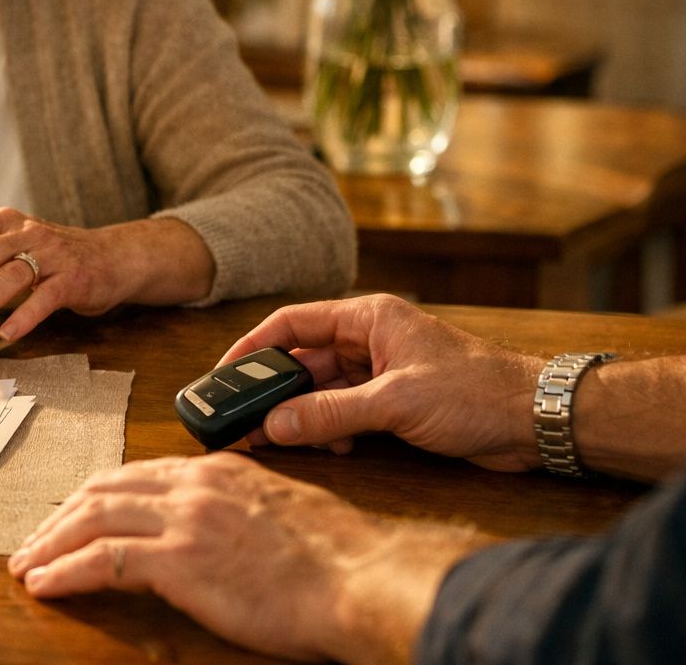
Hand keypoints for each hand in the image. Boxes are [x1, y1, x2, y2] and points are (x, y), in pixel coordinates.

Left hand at [0, 210, 213, 341]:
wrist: (112, 258)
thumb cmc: (47, 257)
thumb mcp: (0, 248)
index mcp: (3, 222)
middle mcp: (26, 231)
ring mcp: (53, 253)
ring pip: (10, 275)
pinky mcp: (76, 277)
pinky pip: (47, 296)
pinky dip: (25, 315)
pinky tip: (7, 334)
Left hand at [7, 455, 486, 663]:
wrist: (359, 579)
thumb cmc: (336, 558)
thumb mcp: (280, 511)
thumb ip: (237, 509)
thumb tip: (214, 529)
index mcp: (217, 470)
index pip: (137, 474)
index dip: (96, 495)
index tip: (72, 515)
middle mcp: (194, 484)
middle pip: (104, 490)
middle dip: (62, 515)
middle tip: (35, 540)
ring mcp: (184, 519)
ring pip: (93, 519)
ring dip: (51, 542)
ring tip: (27, 564)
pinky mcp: (179, 559)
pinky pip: (103, 559)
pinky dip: (65, 569)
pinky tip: (46, 584)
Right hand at [223, 294, 541, 469]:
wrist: (538, 420)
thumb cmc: (479, 392)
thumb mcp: (395, 403)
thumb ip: (330, 414)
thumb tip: (275, 426)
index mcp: (368, 317)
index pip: (292, 323)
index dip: (253, 346)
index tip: (225, 373)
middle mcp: (370, 339)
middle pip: (303, 360)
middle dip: (276, 391)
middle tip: (247, 420)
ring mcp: (381, 370)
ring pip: (322, 389)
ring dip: (304, 415)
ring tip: (285, 439)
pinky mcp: (393, 400)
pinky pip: (344, 409)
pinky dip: (330, 427)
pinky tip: (330, 444)